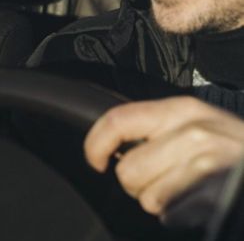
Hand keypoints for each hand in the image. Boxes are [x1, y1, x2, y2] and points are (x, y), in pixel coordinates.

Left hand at [85, 96, 243, 215]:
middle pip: (128, 170)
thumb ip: (159, 129)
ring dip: (161, 201)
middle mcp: (193, 133)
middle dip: (137, 184)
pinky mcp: (216, 195)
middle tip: (161, 181)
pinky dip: (179, 215)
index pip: (118, 120)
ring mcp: (207, 165)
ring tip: (185, 190)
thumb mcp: (199, 123)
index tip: (95, 161)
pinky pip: (172, 214)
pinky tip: (198, 202)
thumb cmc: (236, 150)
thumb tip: (113, 147)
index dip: (95, 145)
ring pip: (148, 197)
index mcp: (181, 110)